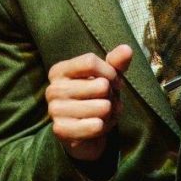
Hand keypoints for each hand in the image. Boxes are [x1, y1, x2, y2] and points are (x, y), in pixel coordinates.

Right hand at [46, 44, 132, 161]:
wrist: (84, 131)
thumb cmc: (96, 96)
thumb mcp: (107, 75)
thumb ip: (116, 61)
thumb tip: (127, 49)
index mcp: (60, 70)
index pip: (91, 62)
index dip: (110, 72)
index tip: (114, 82)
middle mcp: (53, 89)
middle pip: (100, 85)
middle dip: (112, 94)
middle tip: (108, 100)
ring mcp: (55, 110)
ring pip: (102, 106)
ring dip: (110, 111)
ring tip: (104, 113)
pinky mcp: (61, 130)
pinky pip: (96, 126)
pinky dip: (104, 126)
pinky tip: (99, 125)